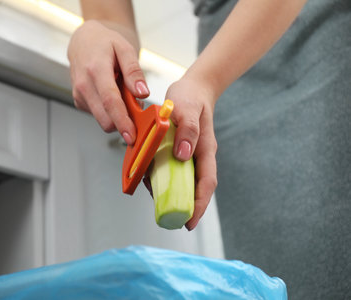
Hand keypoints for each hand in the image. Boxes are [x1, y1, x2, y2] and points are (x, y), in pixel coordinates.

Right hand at [67, 20, 149, 144]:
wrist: (82, 41)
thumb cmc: (104, 43)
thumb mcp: (124, 49)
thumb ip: (134, 72)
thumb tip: (143, 93)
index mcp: (96, 70)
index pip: (110, 101)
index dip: (122, 121)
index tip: (131, 135)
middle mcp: (84, 85)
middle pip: (105, 118)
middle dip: (123, 122)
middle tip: (136, 108)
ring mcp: (79, 95)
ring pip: (103, 119)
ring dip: (117, 115)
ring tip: (121, 92)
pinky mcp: (79, 102)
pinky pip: (99, 115)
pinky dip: (109, 111)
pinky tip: (111, 94)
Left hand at [145, 75, 217, 230]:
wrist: (192, 88)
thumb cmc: (190, 97)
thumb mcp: (186, 108)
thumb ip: (187, 130)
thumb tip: (183, 155)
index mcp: (205, 150)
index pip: (206, 183)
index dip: (199, 204)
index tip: (189, 222)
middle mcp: (198, 156)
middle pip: (195, 187)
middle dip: (185, 206)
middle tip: (171, 221)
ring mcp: (189, 155)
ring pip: (182, 181)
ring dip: (172, 194)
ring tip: (159, 207)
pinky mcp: (178, 151)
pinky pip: (171, 169)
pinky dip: (162, 178)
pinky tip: (151, 183)